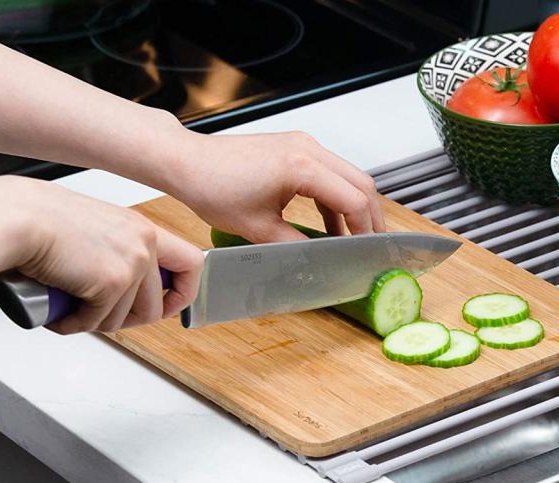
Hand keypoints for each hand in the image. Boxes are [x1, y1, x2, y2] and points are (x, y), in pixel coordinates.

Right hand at [0, 177, 202, 333]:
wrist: (20, 219)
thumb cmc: (43, 220)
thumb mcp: (100, 229)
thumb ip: (121, 250)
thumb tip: (127, 285)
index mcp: (145, 229)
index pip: (191, 263)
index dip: (184, 292)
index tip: (168, 304)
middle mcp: (145, 245)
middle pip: (157, 306)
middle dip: (129, 321)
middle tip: (104, 317)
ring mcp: (132, 265)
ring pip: (125, 319)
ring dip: (96, 323)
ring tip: (73, 309)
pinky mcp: (111, 284)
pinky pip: (98, 323)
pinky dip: (75, 325)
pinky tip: (61, 313)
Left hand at [167, 131, 384, 242]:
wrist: (186, 161)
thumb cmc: (212, 186)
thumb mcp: (258, 229)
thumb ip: (296, 247)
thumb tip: (319, 263)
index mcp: (302, 167)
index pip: (355, 200)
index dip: (366, 229)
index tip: (367, 252)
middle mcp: (308, 149)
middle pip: (361, 183)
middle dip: (370, 216)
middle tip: (371, 245)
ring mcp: (303, 144)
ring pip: (348, 176)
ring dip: (353, 206)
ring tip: (352, 238)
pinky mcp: (295, 147)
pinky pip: (328, 172)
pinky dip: (335, 197)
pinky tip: (330, 223)